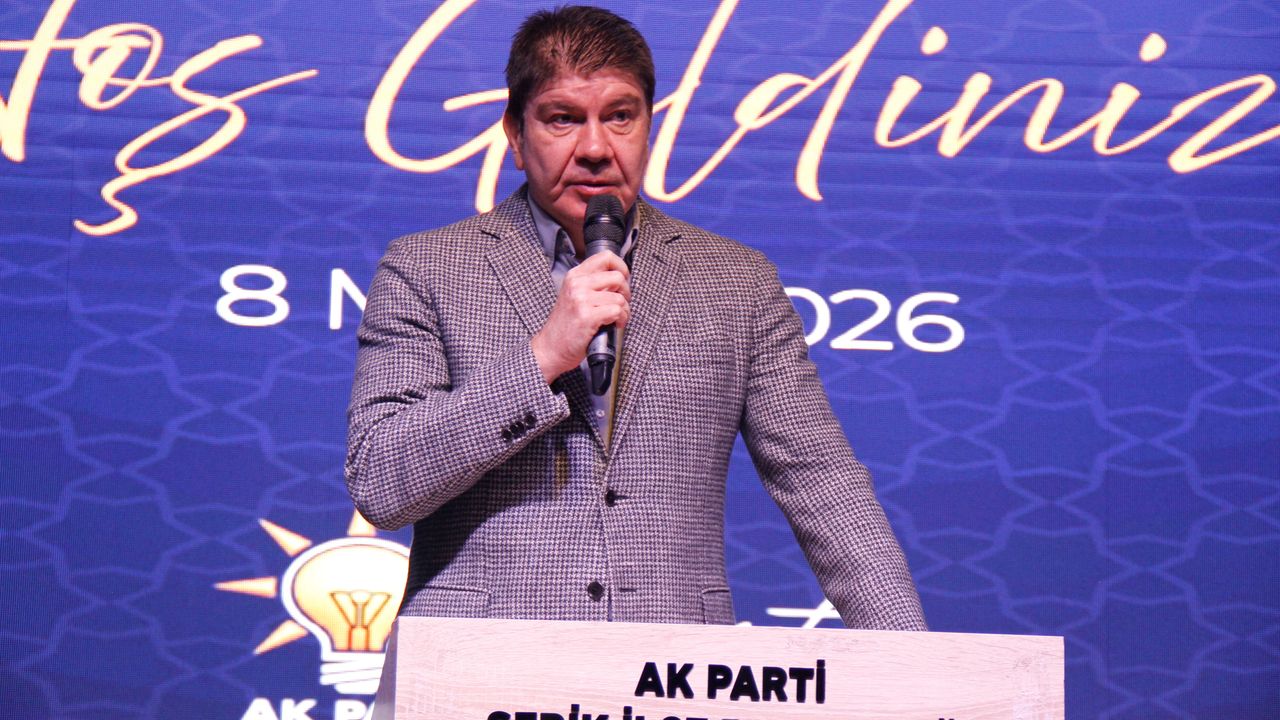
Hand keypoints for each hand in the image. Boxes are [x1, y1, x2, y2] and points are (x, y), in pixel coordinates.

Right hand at [531, 251, 630, 382]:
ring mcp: (581, 299)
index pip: (606, 257)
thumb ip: (593, 284)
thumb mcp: (574, 295)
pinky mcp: (587, 316)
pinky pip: (617, 311)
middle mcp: (577, 284)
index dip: (622, 267)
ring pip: (620, 297)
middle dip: (626, 292)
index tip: (624, 279)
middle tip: (621, 303)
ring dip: (624, 310)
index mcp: (575, 275)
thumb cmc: (566, 325)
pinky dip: (622, 319)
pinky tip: (615, 324)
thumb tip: (619, 279)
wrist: (551, 347)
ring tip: (617, 318)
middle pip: (618, 276)